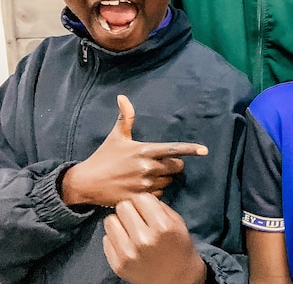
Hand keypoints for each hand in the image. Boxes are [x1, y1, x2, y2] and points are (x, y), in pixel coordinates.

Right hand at [61, 95, 207, 206]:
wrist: (85, 183)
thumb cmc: (103, 157)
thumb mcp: (116, 137)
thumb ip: (125, 118)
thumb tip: (122, 97)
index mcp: (144, 150)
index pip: (173, 149)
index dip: (190, 149)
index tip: (204, 151)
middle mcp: (147, 167)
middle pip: (176, 167)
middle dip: (174, 166)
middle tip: (162, 164)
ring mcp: (143, 184)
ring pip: (168, 182)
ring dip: (164, 180)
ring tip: (149, 176)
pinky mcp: (138, 198)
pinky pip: (159, 196)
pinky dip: (156, 192)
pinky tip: (145, 188)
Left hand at [103, 193, 206, 283]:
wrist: (175, 279)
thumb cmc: (178, 246)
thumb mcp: (177, 222)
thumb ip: (159, 207)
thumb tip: (139, 197)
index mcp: (162, 226)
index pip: (140, 198)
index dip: (144, 201)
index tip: (147, 208)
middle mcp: (143, 239)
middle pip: (123, 207)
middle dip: (130, 209)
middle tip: (137, 217)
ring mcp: (128, 253)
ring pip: (110, 221)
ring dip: (120, 222)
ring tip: (129, 229)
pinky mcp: (118, 264)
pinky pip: (106, 239)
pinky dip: (115, 238)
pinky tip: (127, 242)